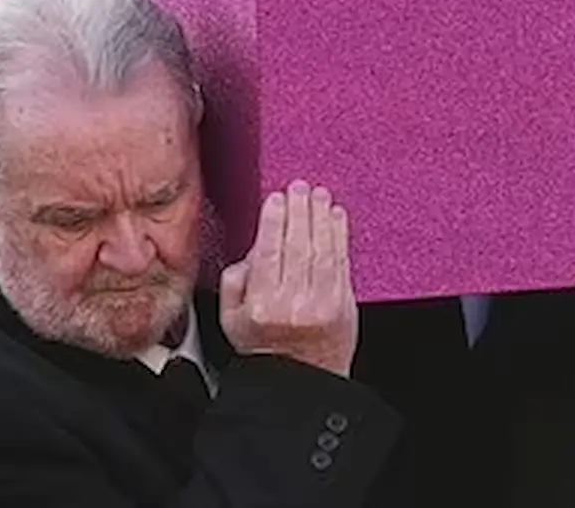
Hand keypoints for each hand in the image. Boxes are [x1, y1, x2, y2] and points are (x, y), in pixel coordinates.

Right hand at [219, 182, 357, 377]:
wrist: (300, 385)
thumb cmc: (265, 349)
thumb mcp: (230, 319)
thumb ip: (235, 280)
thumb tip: (254, 250)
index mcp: (261, 305)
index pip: (268, 252)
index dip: (273, 221)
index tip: (276, 198)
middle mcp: (292, 304)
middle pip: (298, 245)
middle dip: (299, 210)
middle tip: (299, 188)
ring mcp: (322, 305)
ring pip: (322, 250)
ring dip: (320, 217)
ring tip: (318, 195)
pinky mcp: (344, 307)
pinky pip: (342, 263)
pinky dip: (340, 236)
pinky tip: (336, 218)